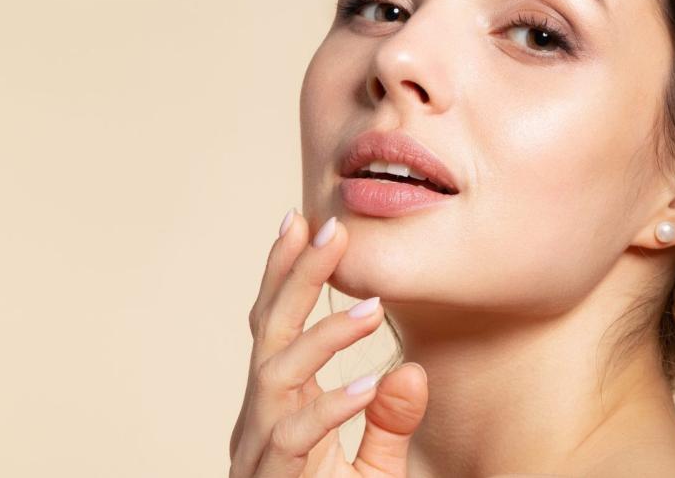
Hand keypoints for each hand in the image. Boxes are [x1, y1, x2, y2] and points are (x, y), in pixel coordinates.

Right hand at [229, 210, 428, 477]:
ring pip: (274, 378)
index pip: (275, 328)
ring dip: (321, 337)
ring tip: (370, 308)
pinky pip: (297, 438)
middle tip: (330, 229)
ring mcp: (261, 455)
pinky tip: (368, 386)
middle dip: (294, 279)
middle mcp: (261, 423)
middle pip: (267, 336)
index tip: (303, 222)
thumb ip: (389, 425)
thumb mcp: (375, 473)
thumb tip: (413, 372)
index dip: (284, 275)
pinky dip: (332, 408)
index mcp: (279, 408)